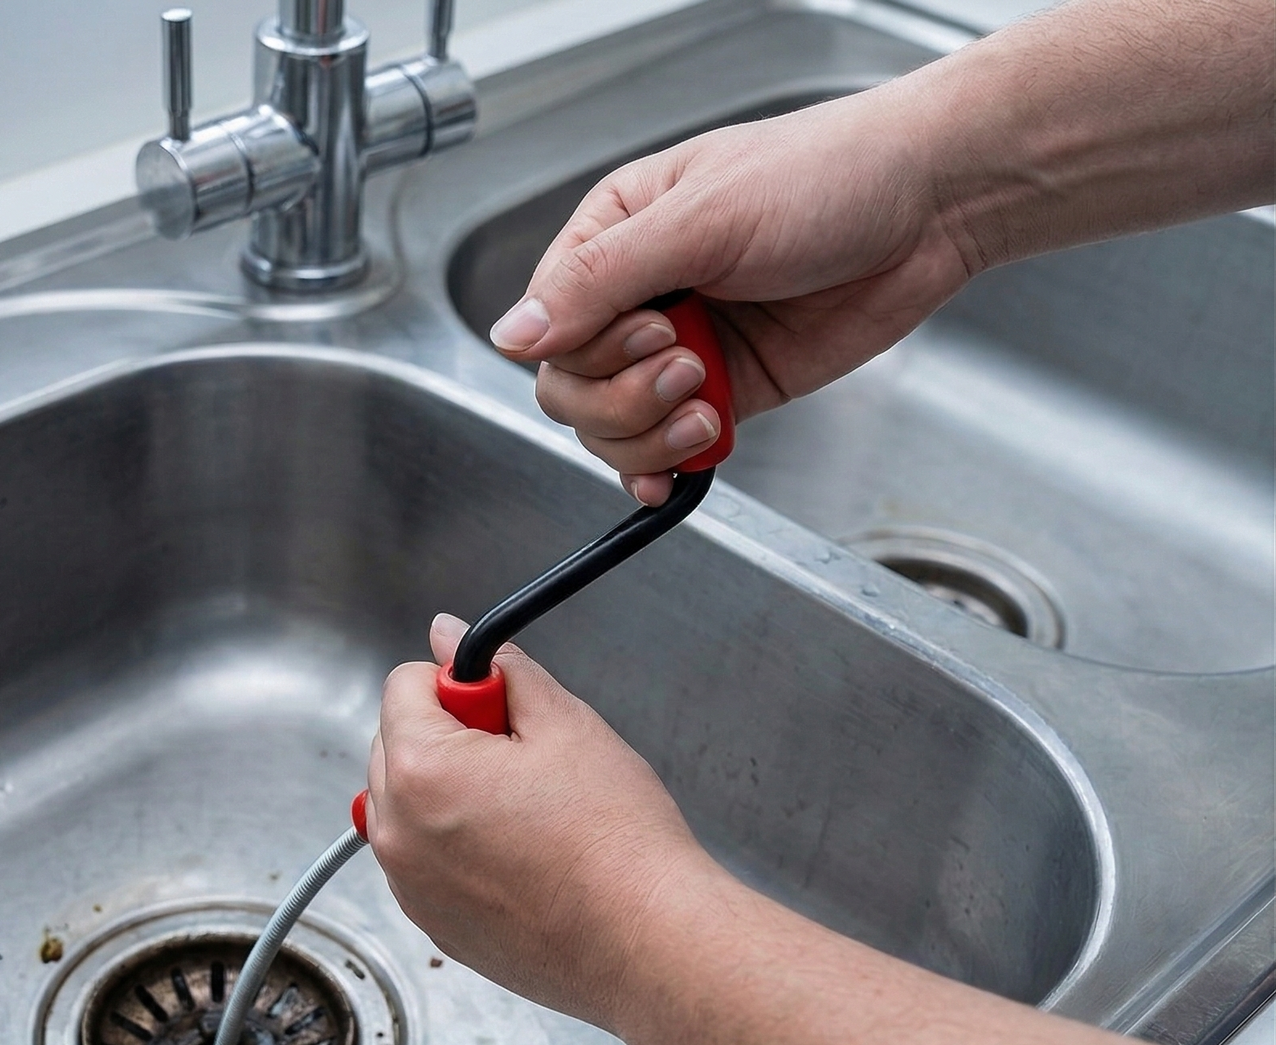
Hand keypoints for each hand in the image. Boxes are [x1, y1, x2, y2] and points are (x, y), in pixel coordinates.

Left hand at [364, 614, 720, 1030]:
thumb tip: (449, 635)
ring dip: (449, 792)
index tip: (503, 707)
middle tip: (524, 761)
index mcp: (420, 771)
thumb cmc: (615, 841)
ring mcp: (409, 887)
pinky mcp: (433, 925)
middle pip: (395, 744)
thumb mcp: (566, 724)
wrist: (646, 941)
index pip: (403, 686)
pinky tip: (522, 857)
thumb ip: (500, 671)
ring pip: (407, 805)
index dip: (460, 684)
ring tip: (528, 815)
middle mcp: (396, 833)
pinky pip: (423, 861)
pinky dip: (455, 847)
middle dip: (450, 736)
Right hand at [489, 84, 976, 504]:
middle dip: (623, 398)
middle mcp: (637, 296)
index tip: (654, 330)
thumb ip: (600, 281)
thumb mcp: (702, 219)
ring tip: (712, 403)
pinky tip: (683, 468)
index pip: (549, 328)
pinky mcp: (725, 391)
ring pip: (611, 429)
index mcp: (613, 237)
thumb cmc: (827, 178)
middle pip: (570, 389)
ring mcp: (679, 349)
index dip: (590, 350)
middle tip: (690, 366)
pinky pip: (666, 449)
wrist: (929, 209)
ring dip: (651, 435)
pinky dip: (668, 468)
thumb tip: (513, 335)